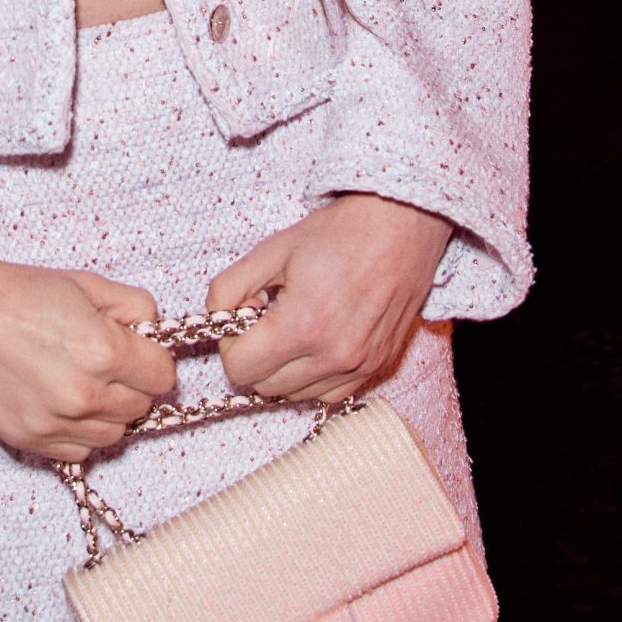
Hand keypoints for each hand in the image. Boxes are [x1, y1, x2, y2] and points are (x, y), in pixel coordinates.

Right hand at [0, 245, 177, 462]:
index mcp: (103, 351)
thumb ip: (136, 307)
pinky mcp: (28, 441)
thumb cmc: (18, 291)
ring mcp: (53, 423)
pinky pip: (79, 451)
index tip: (136, 349)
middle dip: (132, 383)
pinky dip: (79, 432)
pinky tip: (62, 401)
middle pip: (141, 407)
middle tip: (105, 360)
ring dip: (109, 412)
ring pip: (115, 435)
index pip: (163, 376)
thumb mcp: (86, 283)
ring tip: (82, 381)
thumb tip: (155, 334)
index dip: (153, 359)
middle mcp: (82, 395)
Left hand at [206, 193, 452, 407]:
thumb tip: (219, 318)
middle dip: (254, 356)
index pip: (240, 370)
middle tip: (266, 318)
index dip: (230, 344)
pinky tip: (317, 340)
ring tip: (295, 326)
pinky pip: (330, 394)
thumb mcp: (270, 250)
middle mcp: (334, 355)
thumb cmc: (338, 234)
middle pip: (265, 387)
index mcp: (303, 325)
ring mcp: (360, 366)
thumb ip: (228, 287)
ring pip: (296, 395)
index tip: (243, 317)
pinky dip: (314, 377)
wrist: (401, 226)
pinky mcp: (378, 367)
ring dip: (283, 369)